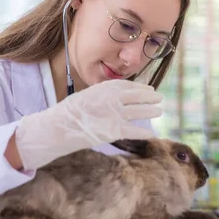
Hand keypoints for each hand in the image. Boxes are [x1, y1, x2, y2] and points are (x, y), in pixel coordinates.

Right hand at [14, 79, 161, 169]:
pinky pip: (134, 130)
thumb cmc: (69, 113)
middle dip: (150, 97)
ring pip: (139, 111)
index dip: (140, 87)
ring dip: (151, 111)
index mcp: (104, 88)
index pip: (127, 85)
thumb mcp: (86, 96)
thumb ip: (101, 96)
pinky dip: (143, 132)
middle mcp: (112, 98)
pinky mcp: (114, 129)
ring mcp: (115, 113)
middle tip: (160, 98)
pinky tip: (151, 133)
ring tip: (160, 110)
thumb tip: (115, 98)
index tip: (148, 89)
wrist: (58, 127)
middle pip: (137, 96)